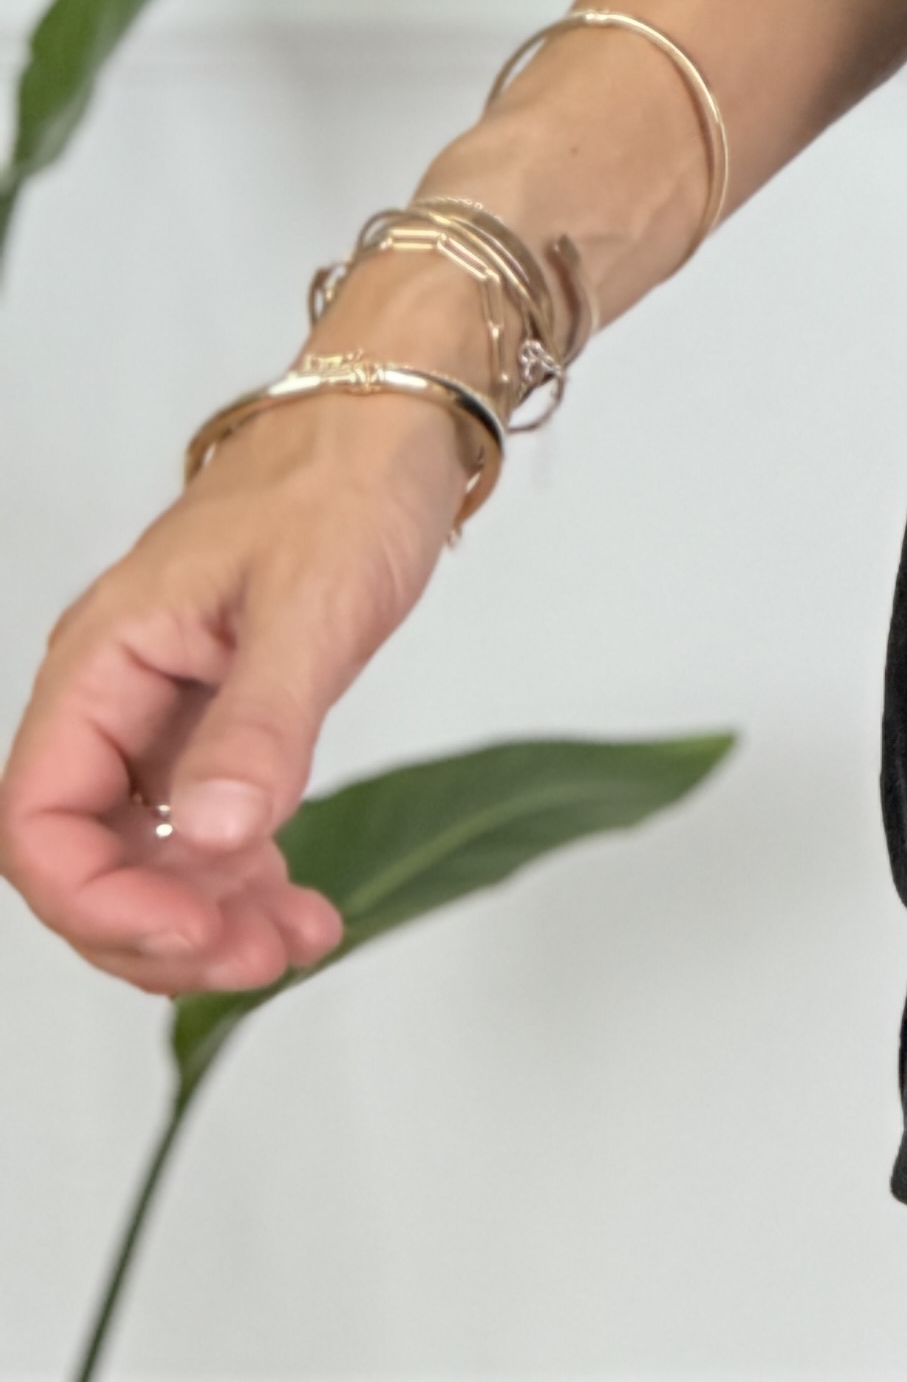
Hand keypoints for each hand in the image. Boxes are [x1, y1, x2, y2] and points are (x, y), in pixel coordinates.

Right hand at [2, 395, 464, 997]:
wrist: (392, 423)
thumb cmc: (342, 482)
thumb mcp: (312, 603)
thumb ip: (262, 724)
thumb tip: (219, 838)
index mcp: (104, 661)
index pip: (40, 819)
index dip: (99, 899)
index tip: (190, 934)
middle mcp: (114, 697)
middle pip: (84, 858)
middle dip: (159, 928)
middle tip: (256, 958)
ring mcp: (160, 718)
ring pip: (145, 860)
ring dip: (205, 920)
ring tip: (295, 942)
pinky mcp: (215, 726)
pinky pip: (199, 833)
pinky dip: (241, 884)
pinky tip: (299, 908)